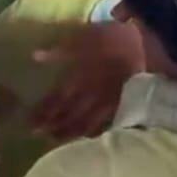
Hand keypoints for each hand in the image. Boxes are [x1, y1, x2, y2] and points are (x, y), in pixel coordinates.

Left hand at [30, 20, 143, 142]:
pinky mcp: (121, 105)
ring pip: (84, 122)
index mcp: (78, 77)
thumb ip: (59, 50)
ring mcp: (105, 102)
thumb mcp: (82, 37)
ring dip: (68, 131)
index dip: (43, 110)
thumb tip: (35, 57)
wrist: (146, 46)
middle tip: (36, 134)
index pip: (56, 98)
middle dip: (52, 124)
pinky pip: (103, 123)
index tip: (29, 120)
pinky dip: (91, 131)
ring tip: (55, 139)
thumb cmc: (112, 38)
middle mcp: (89, 95)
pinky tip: (85, 136)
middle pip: (67, 114)